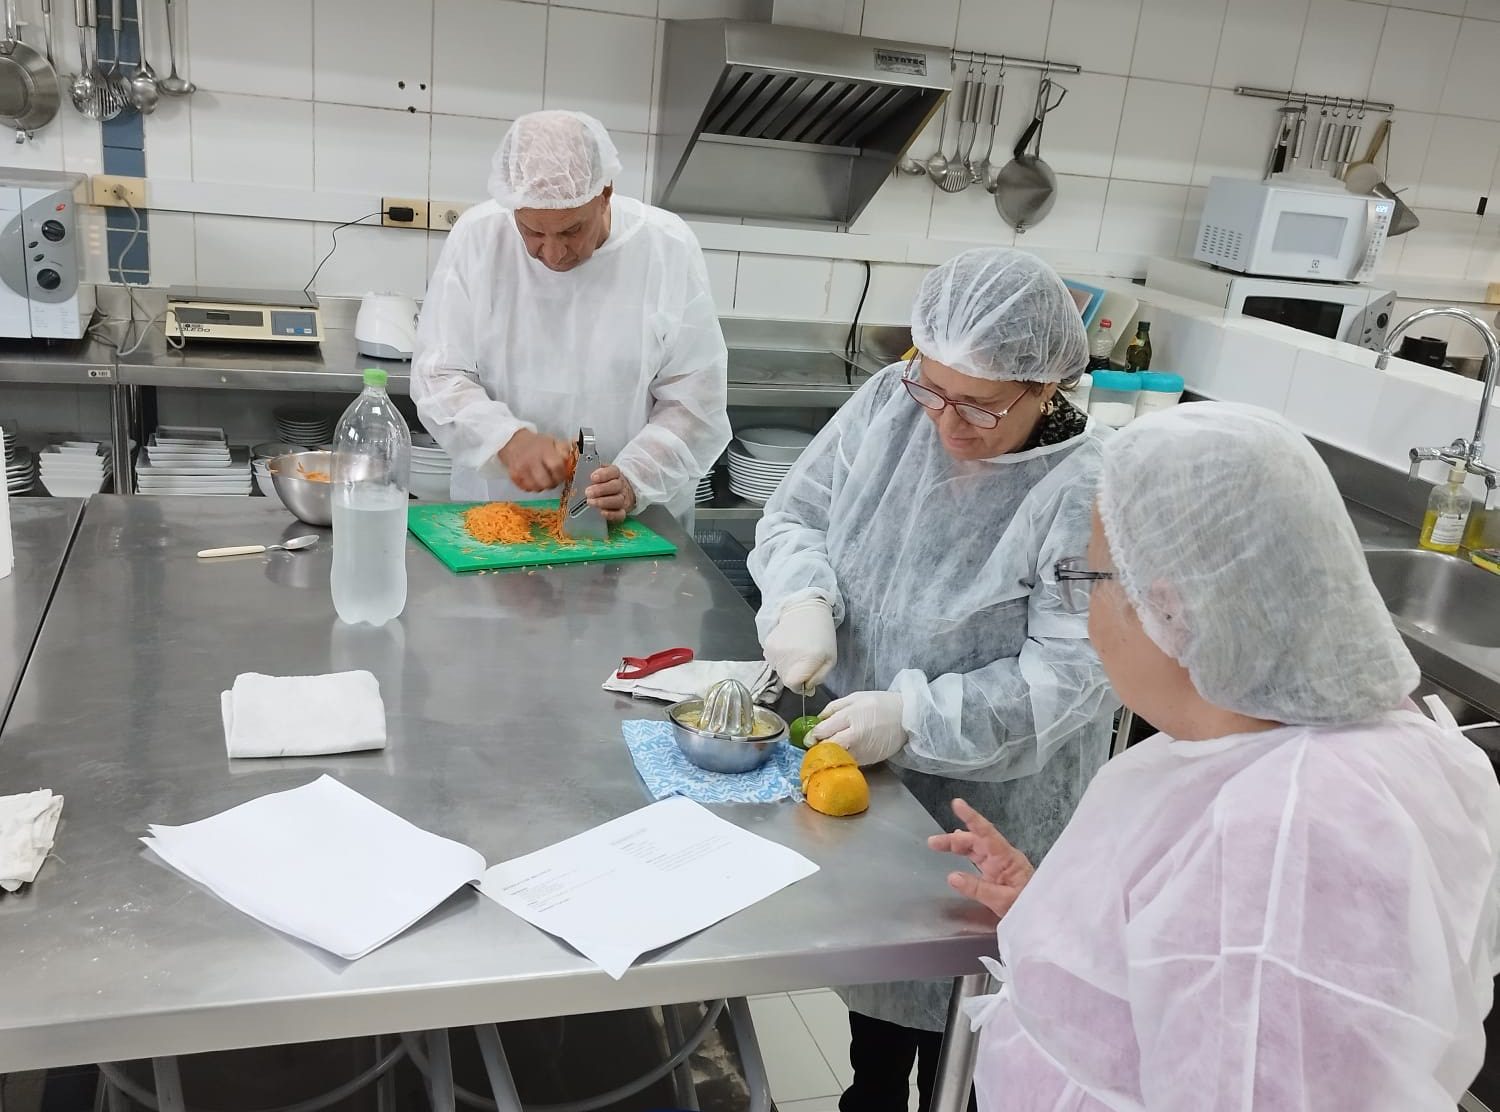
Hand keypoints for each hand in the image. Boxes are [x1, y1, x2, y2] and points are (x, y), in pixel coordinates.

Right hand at [498, 429, 574, 492]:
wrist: (513, 441)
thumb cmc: (536, 443)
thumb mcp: (552, 441)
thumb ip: (563, 451)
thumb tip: (570, 461)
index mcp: (544, 450)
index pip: (557, 467)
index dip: (562, 474)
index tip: (563, 475)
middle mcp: (532, 460)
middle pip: (547, 482)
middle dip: (553, 483)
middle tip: (554, 480)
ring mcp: (522, 469)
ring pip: (537, 488)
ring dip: (543, 487)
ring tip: (543, 479)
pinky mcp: (514, 476)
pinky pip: (527, 489)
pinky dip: (532, 487)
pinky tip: (534, 480)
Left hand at [586, 464, 636, 523]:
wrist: (619, 492)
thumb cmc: (604, 482)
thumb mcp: (599, 473)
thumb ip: (591, 470)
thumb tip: (581, 470)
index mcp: (615, 474)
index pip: (613, 471)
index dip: (603, 474)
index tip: (593, 477)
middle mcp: (620, 486)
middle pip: (615, 486)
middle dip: (600, 489)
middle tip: (588, 492)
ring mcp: (622, 499)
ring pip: (618, 500)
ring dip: (603, 502)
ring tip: (591, 502)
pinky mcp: (622, 511)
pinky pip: (620, 514)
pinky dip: (612, 514)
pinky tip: (602, 512)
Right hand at [762, 598, 836, 691]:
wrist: (804, 609)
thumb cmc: (822, 634)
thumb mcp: (830, 659)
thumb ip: (818, 678)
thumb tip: (806, 691)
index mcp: (806, 660)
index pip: (794, 686)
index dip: (801, 685)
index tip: (806, 677)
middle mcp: (787, 657)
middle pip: (786, 680)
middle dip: (795, 675)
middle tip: (804, 661)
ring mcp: (774, 651)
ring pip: (778, 671)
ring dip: (787, 667)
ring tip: (797, 651)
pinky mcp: (767, 645)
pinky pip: (772, 661)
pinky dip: (780, 658)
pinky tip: (789, 646)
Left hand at [811, 690, 905, 764]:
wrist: (908, 718)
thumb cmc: (882, 704)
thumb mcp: (857, 697)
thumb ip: (834, 707)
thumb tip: (818, 719)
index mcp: (850, 716)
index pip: (823, 730)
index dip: (813, 735)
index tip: (810, 738)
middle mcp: (854, 735)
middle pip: (827, 746)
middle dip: (818, 747)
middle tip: (815, 746)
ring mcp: (862, 749)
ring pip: (837, 757)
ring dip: (829, 755)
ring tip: (828, 751)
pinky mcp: (868, 759)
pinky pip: (849, 761)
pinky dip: (843, 759)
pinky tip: (843, 754)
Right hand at [928, 798, 1033, 918]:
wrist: (1045, 916)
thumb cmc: (1029, 905)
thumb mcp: (1004, 900)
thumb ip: (977, 889)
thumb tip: (951, 876)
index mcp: (1006, 857)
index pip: (986, 833)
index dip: (971, 818)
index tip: (957, 804)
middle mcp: (1002, 857)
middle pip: (976, 841)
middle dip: (954, 839)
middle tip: (932, 843)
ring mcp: (1000, 865)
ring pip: (975, 849)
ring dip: (957, 846)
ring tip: (938, 845)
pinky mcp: (998, 874)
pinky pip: (979, 860)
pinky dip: (966, 855)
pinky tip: (958, 853)